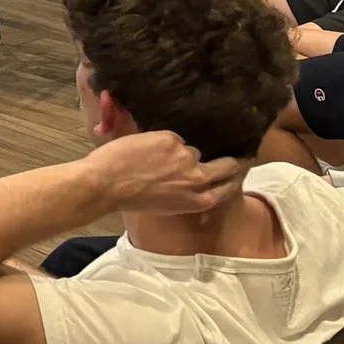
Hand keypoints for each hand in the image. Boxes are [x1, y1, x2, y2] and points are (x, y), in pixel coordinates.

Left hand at [84, 131, 244, 214]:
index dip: (233, 178)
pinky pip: (172, 138)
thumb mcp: (167, 206)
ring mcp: (187, 158)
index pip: (228, 187)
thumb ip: (186, 194)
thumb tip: (194, 180)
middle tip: (233, 152)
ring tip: (157, 156)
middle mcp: (199, 180)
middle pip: (227, 165)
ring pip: (191, 149)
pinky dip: (161, 141)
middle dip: (232, 159)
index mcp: (198, 201)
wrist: (105, 184)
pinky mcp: (171, 140)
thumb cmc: (130, 199)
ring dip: (178, 152)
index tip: (238, 169)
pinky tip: (145, 148)